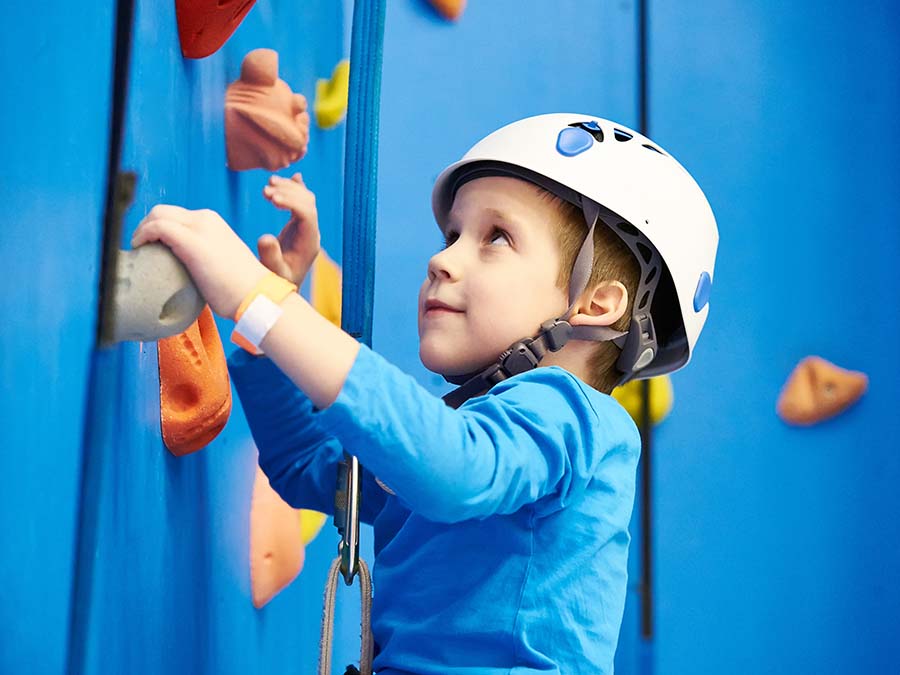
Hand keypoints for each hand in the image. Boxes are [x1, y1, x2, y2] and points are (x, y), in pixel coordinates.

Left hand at [131, 205, 267, 318]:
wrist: (256, 295)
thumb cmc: (240, 289)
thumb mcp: (220, 263)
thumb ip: (203, 258)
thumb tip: (186, 271)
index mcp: (213, 223)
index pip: (176, 216)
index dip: (158, 228)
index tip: (150, 246)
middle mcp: (206, 219)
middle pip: (163, 211)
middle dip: (146, 225)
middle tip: (140, 247)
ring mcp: (199, 228)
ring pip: (158, 215)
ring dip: (141, 230)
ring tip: (137, 249)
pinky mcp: (191, 241)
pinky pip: (157, 227)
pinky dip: (142, 235)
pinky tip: (138, 248)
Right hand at [260, 173, 320, 285]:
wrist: (282, 286)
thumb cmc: (276, 280)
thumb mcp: (272, 271)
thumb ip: (269, 256)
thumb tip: (264, 237)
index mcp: (309, 243)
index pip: (307, 214)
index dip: (291, 202)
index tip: (271, 198)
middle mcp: (312, 232)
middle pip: (308, 203)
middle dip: (288, 193)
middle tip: (265, 191)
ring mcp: (307, 228)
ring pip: (305, 199)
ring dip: (289, 189)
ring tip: (268, 184)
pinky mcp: (300, 225)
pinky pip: (302, 202)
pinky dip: (297, 189)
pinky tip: (294, 177)